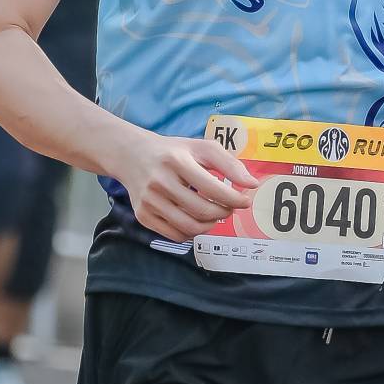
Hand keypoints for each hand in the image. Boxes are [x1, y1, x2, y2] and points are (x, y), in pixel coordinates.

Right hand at [119, 130, 255, 243]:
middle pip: (202, 210)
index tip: (245, 200)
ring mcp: (149, 201)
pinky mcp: (143, 216)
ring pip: (189, 227)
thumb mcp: (201, 148)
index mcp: (176, 161)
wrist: (132, 156)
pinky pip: (175, 235)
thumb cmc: (173, 152)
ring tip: (216, 215)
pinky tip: (197, 220)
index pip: (212, 188)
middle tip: (230, 208)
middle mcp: (159, 182)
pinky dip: (192, 233)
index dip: (234, 198)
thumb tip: (252, 184)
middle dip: (224, 212)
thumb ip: (229, 163)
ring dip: (210, 225)